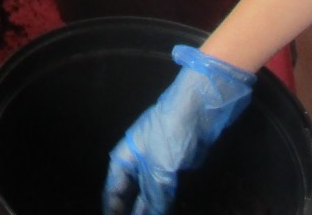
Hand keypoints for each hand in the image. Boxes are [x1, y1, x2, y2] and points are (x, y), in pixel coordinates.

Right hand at [103, 47, 255, 214]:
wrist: (198, 107)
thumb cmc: (171, 132)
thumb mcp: (160, 168)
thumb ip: (155, 195)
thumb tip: (153, 214)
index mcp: (125, 157)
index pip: (113, 188)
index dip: (113, 208)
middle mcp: (138, 160)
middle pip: (131, 191)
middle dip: (133, 209)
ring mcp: (158, 161)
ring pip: (151, 191)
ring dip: (152, 206)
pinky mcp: (176, 163)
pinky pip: (167, 187)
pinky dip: (166, 200)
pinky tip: (169, 209)